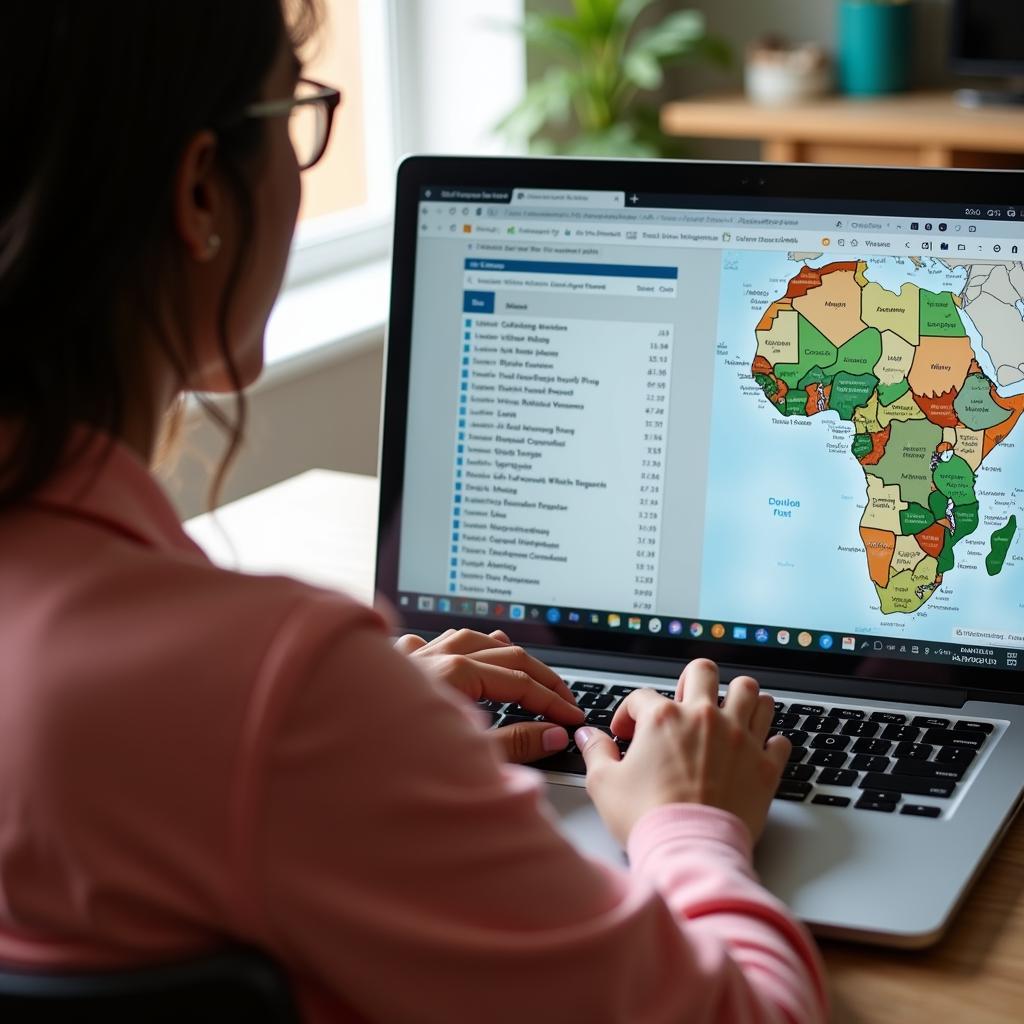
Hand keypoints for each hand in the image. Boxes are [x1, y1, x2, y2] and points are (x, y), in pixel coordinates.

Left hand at [395, 628, 583, 763]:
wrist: (332, 767)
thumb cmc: (391, 765)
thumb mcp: (466, 759)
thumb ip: (515, 744)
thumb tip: (554, 734)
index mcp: (455, 674)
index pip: (520, 682)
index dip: (553, 700)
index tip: (574, 716)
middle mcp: (432, 656)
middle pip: (503, 653)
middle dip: (539, 675)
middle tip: (563, 697)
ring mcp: (410, 657)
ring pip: (468, 638)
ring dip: (501, 652)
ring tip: (525, 665)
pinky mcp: (391, 666)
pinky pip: (432, 642)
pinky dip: (457, 646)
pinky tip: (463, 652)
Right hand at [575, 658, 789, 845]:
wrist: (690, 853)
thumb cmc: (647, 819)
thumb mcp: (604, 784)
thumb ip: (595, 752)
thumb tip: (587, 737)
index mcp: (664, 718)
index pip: (642, 696)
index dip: (628, 714)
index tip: (626, 734)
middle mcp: (705, 718)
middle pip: (705, 671)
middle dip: (692, 682)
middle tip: (685, 704)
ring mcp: (740, 739)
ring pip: (752, 692)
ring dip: (740, 700)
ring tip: (729, 715)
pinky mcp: (766, 766)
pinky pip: (780, 739)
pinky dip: (769, 742)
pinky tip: (756, 752)